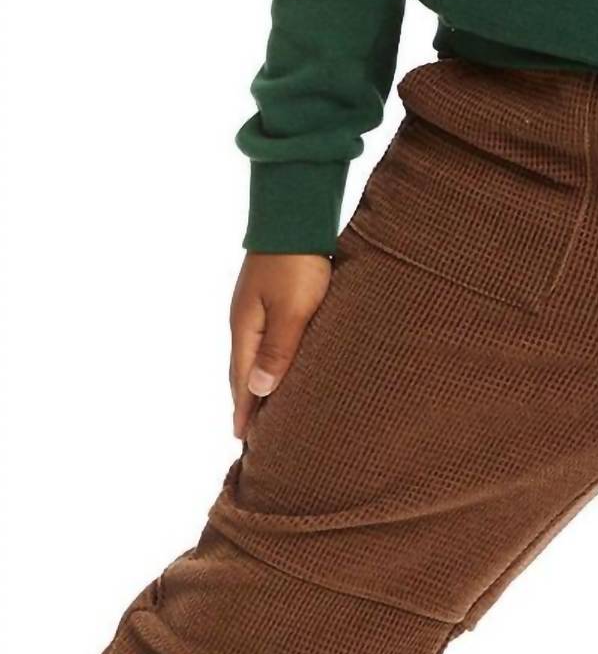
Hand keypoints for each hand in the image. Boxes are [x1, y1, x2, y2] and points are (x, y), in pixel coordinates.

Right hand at [229, 251, 332, 439]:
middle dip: (248, 401)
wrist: (294, 212)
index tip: (245, 440)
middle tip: (253, 432)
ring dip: (259, 379)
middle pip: (244, 370)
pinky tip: (282, 359)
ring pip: (255, 352)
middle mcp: (245, 320)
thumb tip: (257, 392)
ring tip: (266, 402)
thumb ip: (278, 349)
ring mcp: (256, 305)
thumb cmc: (298, 262)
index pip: (242, 381)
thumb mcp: (292, 309)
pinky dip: (270, 356)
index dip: (245, 411)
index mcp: (246, 329)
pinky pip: (268, 336)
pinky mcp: (271, 293)